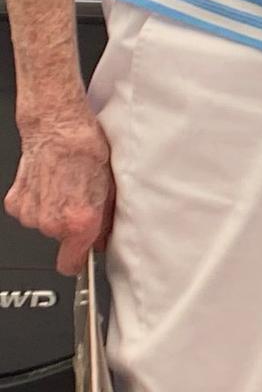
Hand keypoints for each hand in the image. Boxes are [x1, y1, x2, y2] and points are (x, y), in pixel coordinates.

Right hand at [5, 100, 112, 274]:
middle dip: (71, 225)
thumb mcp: (112, 187)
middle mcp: (51, 223)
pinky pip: (30, 211)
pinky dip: (39, 201)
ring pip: (44, 225)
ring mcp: (31, 214)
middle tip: (82, 199)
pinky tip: (51, 182)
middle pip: (60, 240)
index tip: (83, 257)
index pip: (72, 265)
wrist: (58, 128)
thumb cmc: (87, 150)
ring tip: (67, 185)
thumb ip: (106, 220)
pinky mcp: (15, 203)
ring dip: (54, 211)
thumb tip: (102, 238)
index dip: (79, 260)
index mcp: (80, 222)